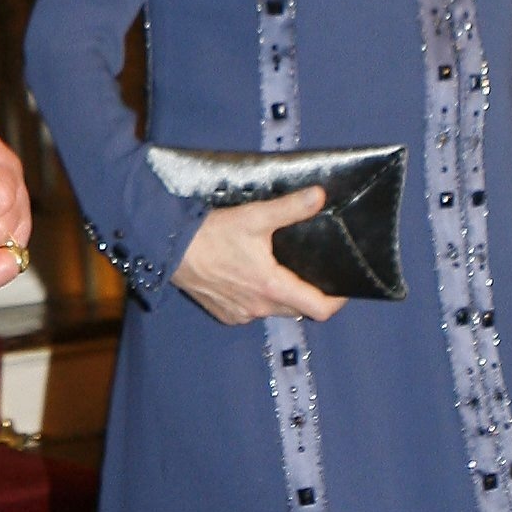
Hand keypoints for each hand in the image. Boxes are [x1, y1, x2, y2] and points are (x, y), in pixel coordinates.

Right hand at [172, 190, 344, 325]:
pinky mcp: (225, 315)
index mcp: (272, 287)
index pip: (319, 309)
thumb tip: (320, 196)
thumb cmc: (211, 235)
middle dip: (309, 294)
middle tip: (310, 269)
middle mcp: (259, 308)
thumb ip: (290, 208)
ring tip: (281, 270)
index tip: (342, 285)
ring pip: (274, 310)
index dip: (337, 300)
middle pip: (298, 309)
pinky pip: (251, 311)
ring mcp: (241, 315)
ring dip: (282, 296)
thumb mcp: (254, 216)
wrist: (169, 250)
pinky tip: (250, 278)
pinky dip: (258, 299)